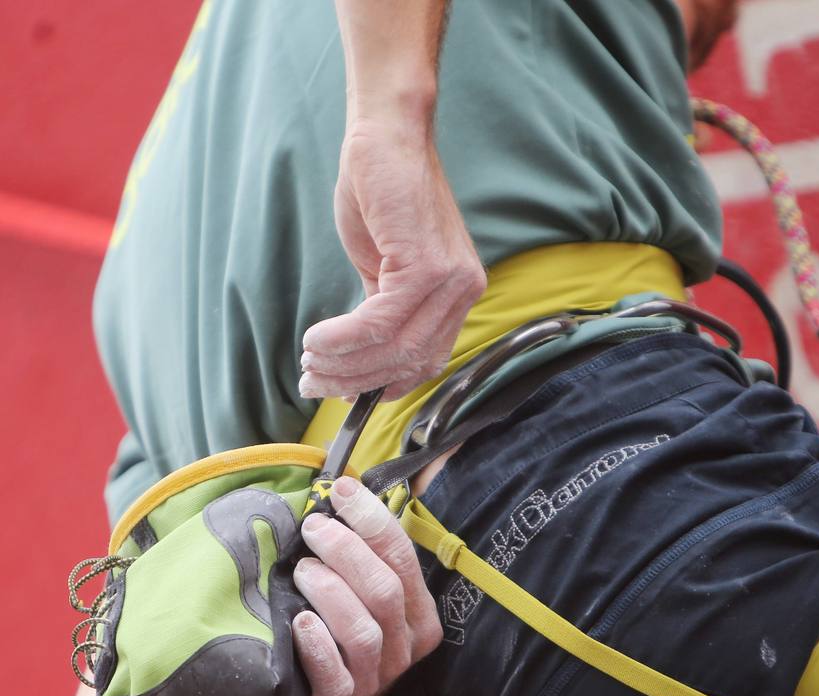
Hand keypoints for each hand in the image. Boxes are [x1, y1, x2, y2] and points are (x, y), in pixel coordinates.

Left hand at [292, 477, 442, 695]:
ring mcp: (375, 676)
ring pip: (363, 629)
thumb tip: (340, 491)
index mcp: (418, 613)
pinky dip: (317, 644)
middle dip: (347, 550)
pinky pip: (333, 672)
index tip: (342, 489)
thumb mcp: (363, 595)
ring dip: (331, 591)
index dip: (372, 520)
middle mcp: (403, 646)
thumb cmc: (339, 632)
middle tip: (314, 528)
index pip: (403, 557)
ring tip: (302, 571)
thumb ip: (363, 555)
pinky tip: (299, 622)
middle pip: (384, 590)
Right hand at [299, 116, 486, 401]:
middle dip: (354, 381)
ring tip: (310, 362)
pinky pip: (379, 323)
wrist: (386, 137)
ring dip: (343, 364)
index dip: (381, 384)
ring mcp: (449, 281)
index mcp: (457, 295)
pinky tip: (317, 340)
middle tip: (313, 382)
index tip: (342, 391)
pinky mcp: (426, 267)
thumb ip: (380, 312)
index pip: (425, 361)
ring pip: (393, 348)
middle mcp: (462, 291)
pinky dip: (343, 339)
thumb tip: (354, 362)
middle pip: (408, 362)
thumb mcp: (382, 266)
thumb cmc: (381, 195)